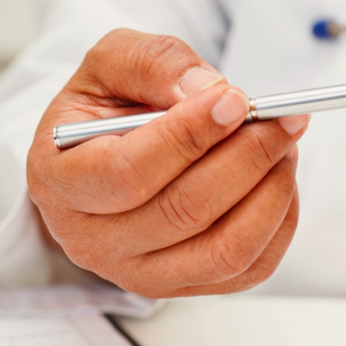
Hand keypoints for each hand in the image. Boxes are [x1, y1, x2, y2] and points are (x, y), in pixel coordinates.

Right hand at [27, 29, 309, 296]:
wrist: (115, 148)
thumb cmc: (112, 104)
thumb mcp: (114, 60)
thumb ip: (153, 63)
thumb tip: (206, 91)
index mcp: (61, 180)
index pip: (128, 173)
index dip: (189, 136)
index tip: (236, 100)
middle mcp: (93, 239)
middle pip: (185, 211)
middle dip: (247, 157)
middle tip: (282, 117)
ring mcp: (140, 273)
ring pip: (225, 248)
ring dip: (271, 190)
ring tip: (285, 142)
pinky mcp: (188, 285)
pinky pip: (252, 266)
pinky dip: (281, 219)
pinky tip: (279, 176)